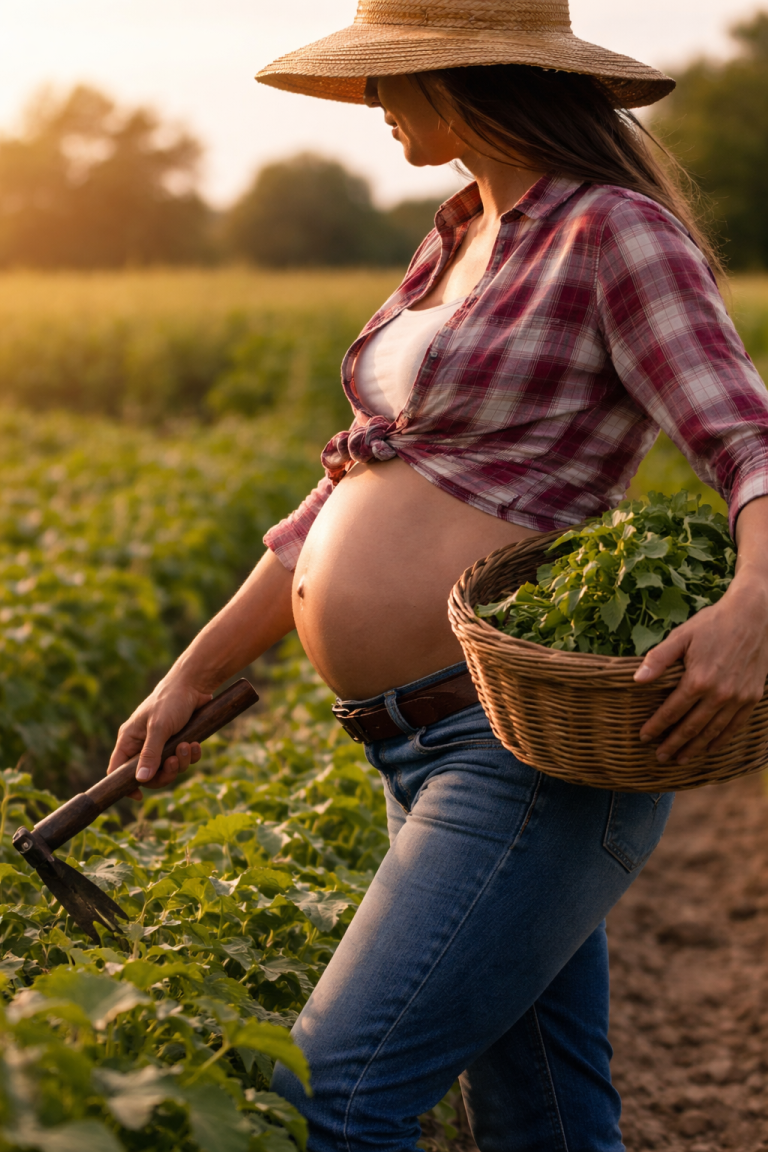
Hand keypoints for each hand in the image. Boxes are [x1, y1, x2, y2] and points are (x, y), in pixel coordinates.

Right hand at [108, 676, 211, 800]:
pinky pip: (183, 760)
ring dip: (180, 762)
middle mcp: (143, 744)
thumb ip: (150, 754)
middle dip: (164, 772)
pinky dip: (190, 755)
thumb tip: (140, 781)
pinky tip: (196, 744)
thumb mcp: (159, 727)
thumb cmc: (171, 700)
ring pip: (168, 769)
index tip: (138, 795)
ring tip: (187, 746)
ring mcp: (162, 744)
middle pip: (148, 775)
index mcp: (130, 739)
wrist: (195, 684)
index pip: (117, 770)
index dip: (124, 785)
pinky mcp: (179, 741)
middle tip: (174, 762)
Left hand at [634, 569, 767, 763]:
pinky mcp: (752, 698)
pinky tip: (710, 748)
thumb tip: (637, 680)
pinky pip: (735, 726)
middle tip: (660, 757)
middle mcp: (719, 694)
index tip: (643, 737)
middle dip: (673, 744)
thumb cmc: (712, 624)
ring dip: (695, 748)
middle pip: (691, 728)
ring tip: (681, 759)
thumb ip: (658, 659)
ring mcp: (738, 698)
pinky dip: (721, 740)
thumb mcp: (681, 636)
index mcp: (698, 680)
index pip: (671, 711)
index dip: (656, 726)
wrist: (752, 617)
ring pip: (713, 732)